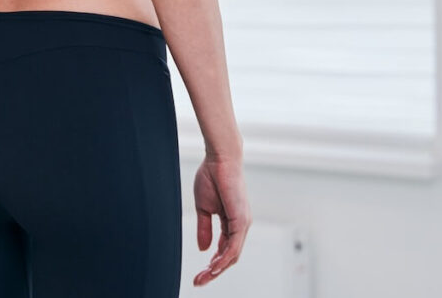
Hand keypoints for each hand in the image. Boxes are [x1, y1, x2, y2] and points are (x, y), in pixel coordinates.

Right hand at [192, 154, 250, 285]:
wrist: (219, 158)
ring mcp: (242, 223)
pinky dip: (223, 259)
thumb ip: (204, 228)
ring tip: (204, 277)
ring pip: (233, 255)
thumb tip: (203, 249)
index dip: (212, 263)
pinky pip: (233, 246)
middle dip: (214, 271)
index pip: (224, 249)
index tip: (199, 274)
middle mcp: (240, 225)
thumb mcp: (204, 208)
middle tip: (199, 281)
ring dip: (218, 269)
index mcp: (232, 222)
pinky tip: (213, 267)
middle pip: (230, 256)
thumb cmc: (212, 177)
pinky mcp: (241, 220)